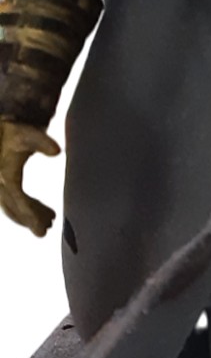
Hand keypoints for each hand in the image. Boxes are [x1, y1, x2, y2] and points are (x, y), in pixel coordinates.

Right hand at [0, 121, 60, 236]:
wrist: (3, 127)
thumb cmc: (16, 131)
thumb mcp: (28, 134)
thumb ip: (42, 141)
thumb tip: (57, 150)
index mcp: (4, 173)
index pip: (17, 198)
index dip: (29, 213)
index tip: (41, 227)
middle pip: (14, 206)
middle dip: (29, 219)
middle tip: (47, 230)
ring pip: (13, 206)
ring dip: (29, 216)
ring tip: (51, 221)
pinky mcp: (3, 184)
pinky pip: (13, 202)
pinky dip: (27, 209)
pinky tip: (44, 213)